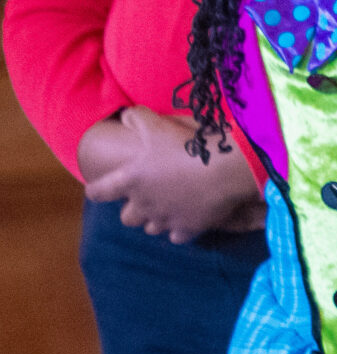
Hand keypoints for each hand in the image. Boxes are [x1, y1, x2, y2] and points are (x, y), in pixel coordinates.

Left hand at [79, 109, 259, 242]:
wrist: (222, 171)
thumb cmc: (185, 146)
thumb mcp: (156, 124)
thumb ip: (136, 118)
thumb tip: (126, 117)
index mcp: (129, 180)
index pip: (98, 192)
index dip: (96, 190)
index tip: (99, 188)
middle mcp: (142, 204)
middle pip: (127, 218)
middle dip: (133, 210)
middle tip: (145, 197)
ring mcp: (165, 219)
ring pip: (151, 228)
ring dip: (155, 220)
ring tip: (167, 209)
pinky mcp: (188, 229)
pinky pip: (177, 236)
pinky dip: (180, 229)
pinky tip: (187, 219)